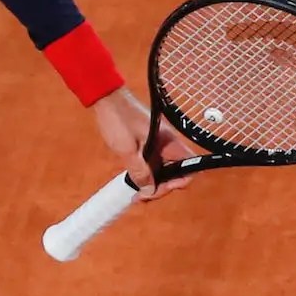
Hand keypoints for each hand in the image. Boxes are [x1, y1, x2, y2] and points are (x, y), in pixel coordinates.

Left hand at [91, 86, 198, 200]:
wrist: (105, 98)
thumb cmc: (118, 119)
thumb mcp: (127, 150)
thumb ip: (139, 171)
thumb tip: (149, 191)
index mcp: (170, 144)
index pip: (189, 169)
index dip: (177, 183)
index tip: (157, 189)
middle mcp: (169, 145)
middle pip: (176, 173)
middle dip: (161, 187)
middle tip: (141, 197)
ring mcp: (159, 144)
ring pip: (164, 170)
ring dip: (153, 183)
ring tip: (136, 193)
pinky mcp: (148, 144)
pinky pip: (154, 163)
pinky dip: (147, 174)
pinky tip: (134, 181)